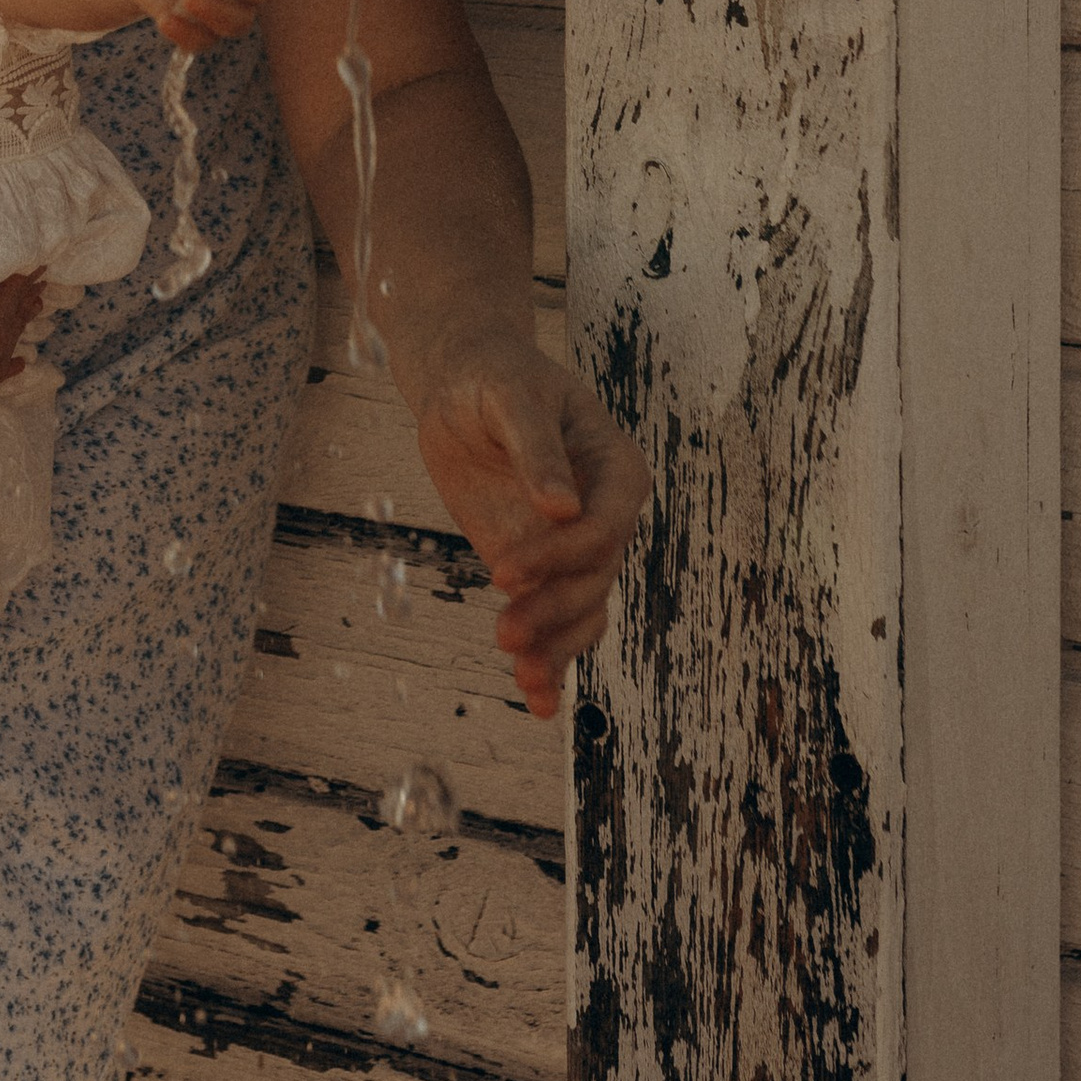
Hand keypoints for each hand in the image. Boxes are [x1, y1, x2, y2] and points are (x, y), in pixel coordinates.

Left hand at [411, 327, 649, 722]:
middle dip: (553, 611)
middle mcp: (605, 513)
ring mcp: (574, 548)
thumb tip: (563, 507)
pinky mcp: (543, 571)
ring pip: (583, 611)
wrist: (465, 386)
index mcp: (615, 467)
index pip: (605, 526)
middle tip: (503, 634)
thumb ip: (536, 449)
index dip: (561, 554)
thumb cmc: (494, 377)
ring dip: (556, 648)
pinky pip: (559, 624)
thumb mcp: (510, 395)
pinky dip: (551, 664)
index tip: (504, 570)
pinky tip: (537, 703)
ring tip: (521, 679)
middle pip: (594, 577)